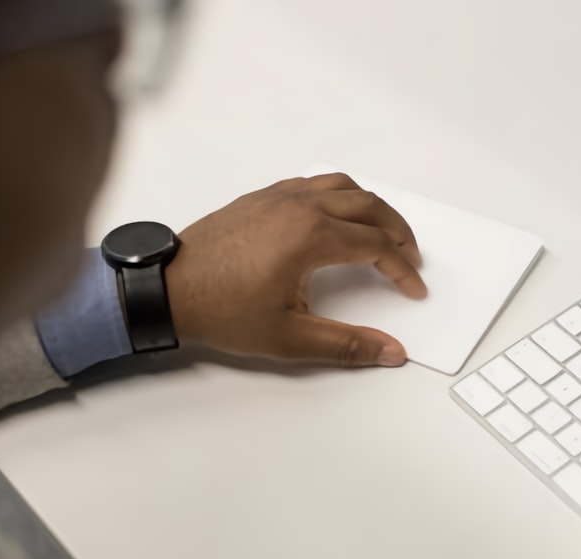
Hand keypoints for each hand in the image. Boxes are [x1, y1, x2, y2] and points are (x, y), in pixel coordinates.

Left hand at [164, 173, 426, 366]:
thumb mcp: (290, 338)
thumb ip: (347, 345)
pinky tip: (338, 218)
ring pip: (344, 186)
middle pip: (370, 206)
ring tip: (383, 232)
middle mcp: (300, 207)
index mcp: (312, 236)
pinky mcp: (262, 197)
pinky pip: (315, 183)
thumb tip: (392, 352)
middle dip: (398, 231)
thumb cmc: (222, 310)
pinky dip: (340, 195)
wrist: (168, 290)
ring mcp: (279, 197)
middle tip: (411, 256)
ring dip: (372, 207)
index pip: (376, 246)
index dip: (402, 269)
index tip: (413, 289)